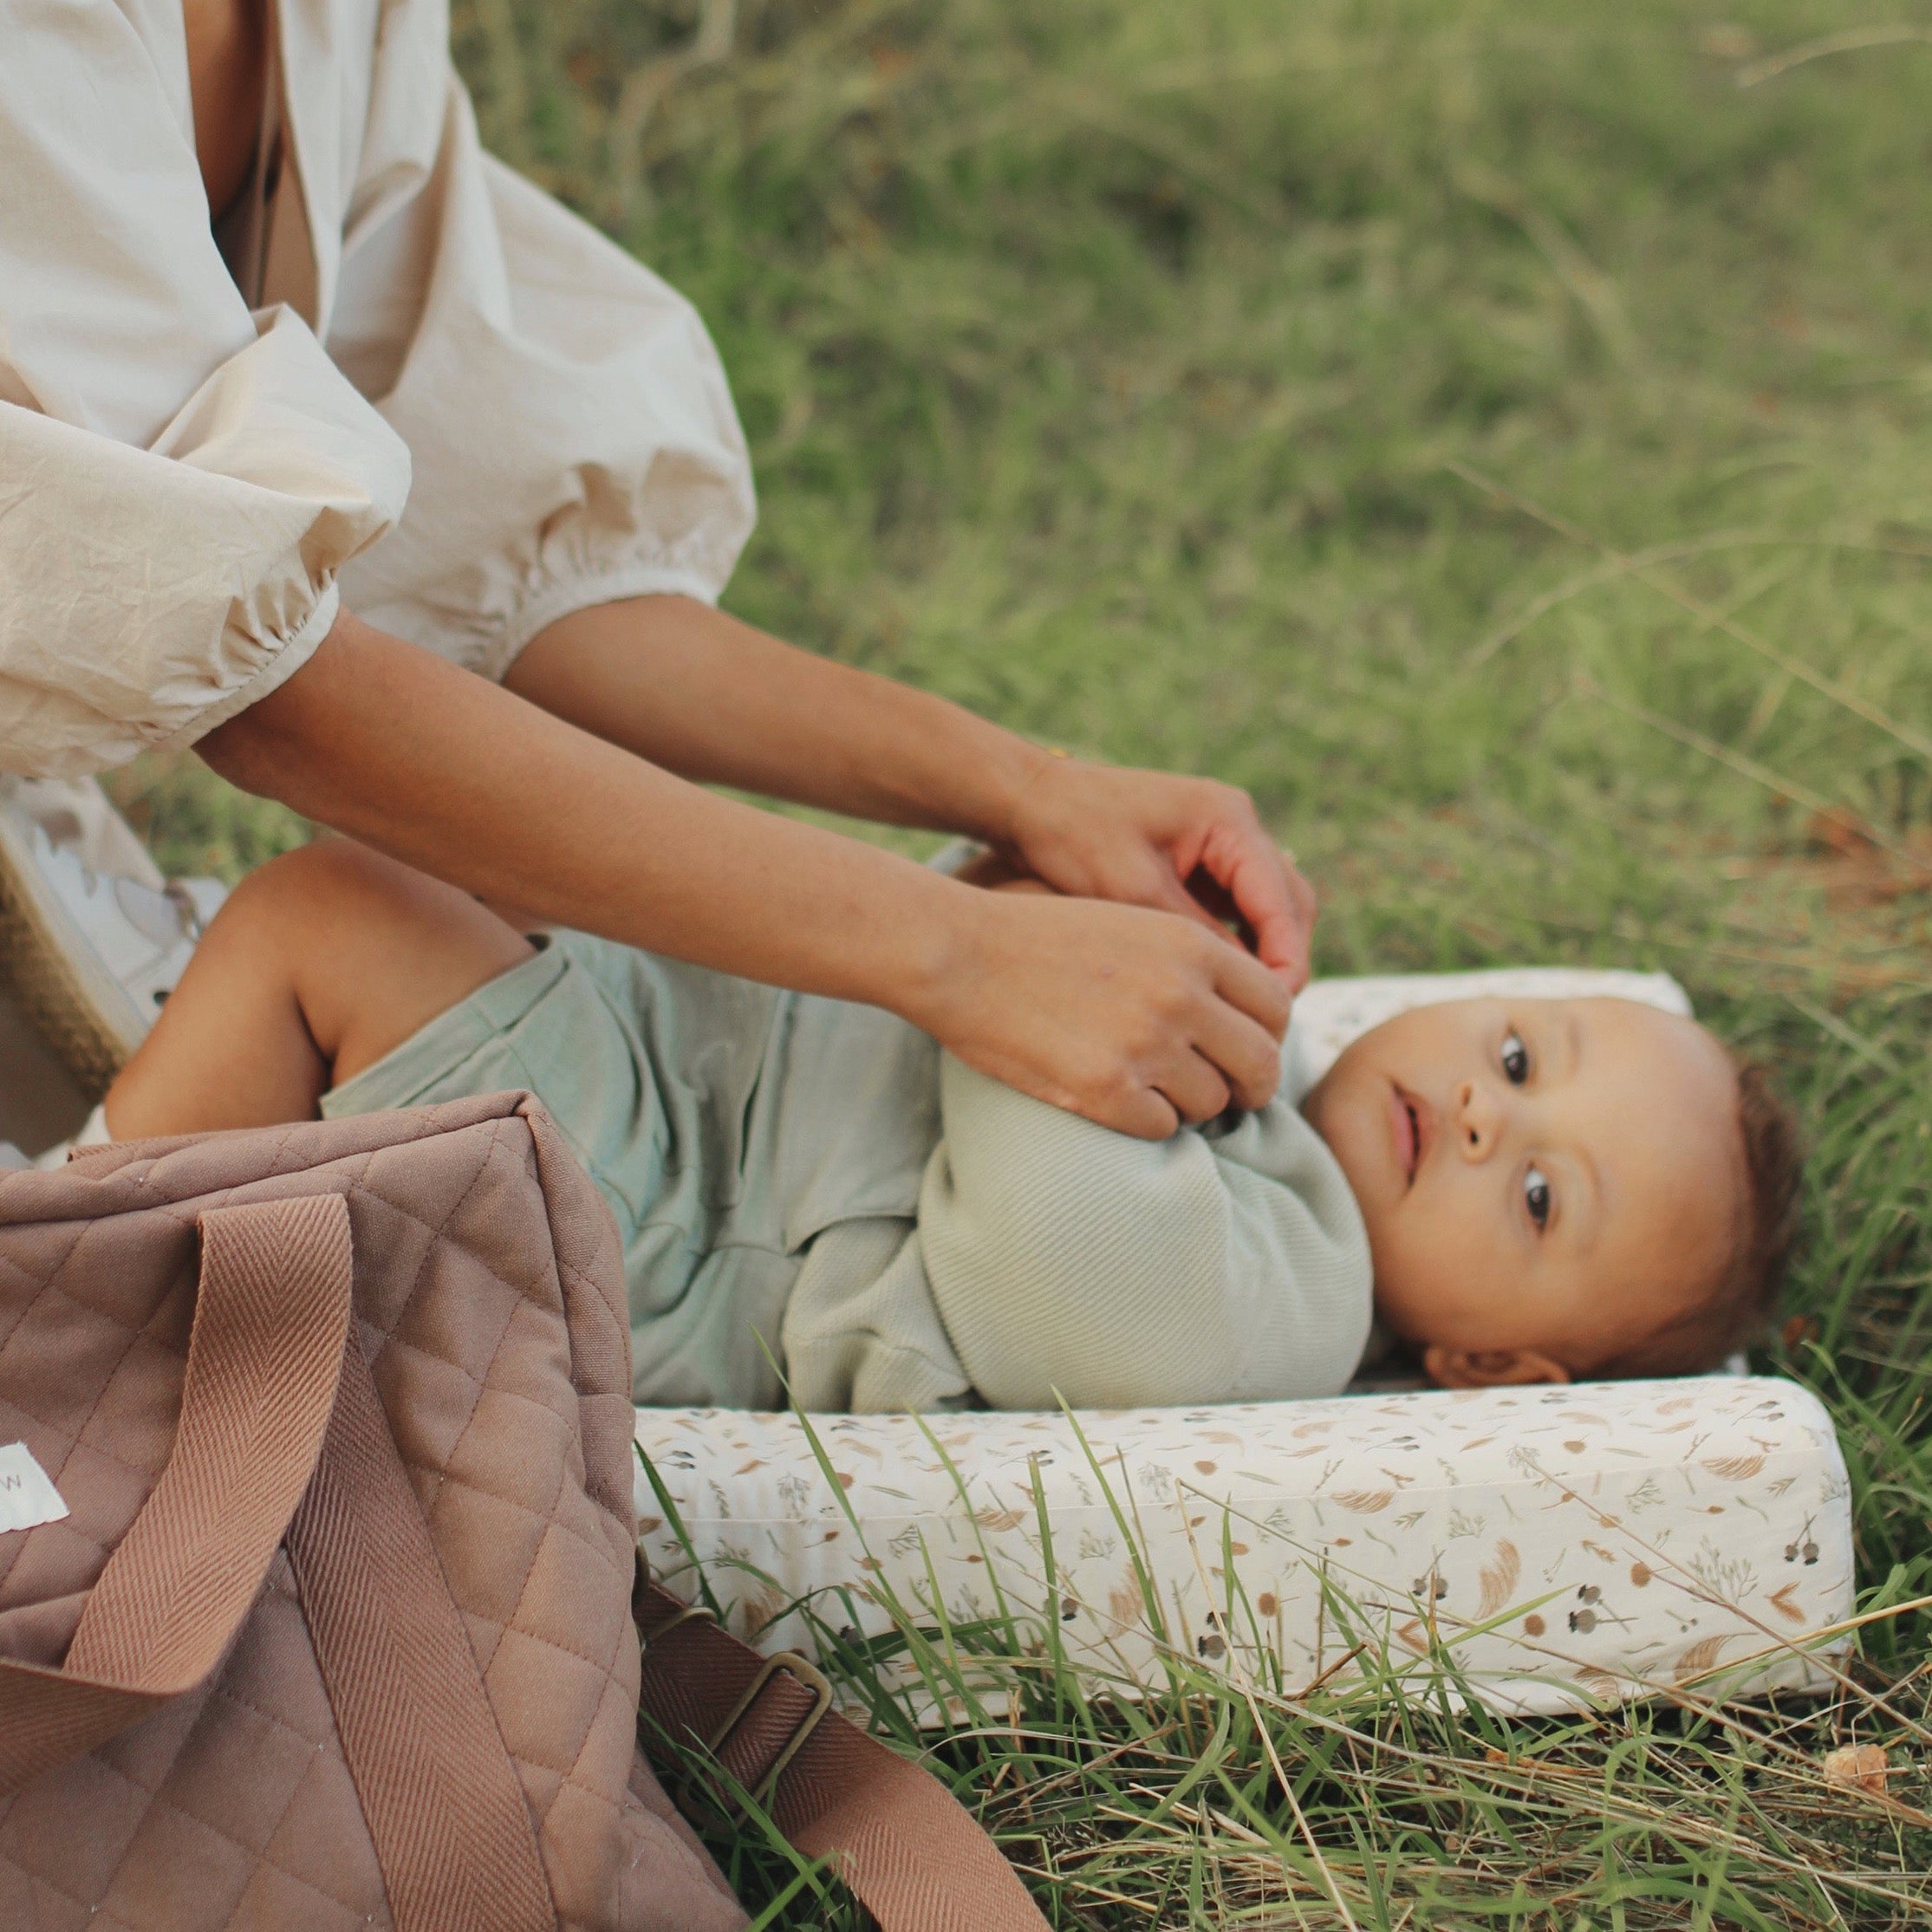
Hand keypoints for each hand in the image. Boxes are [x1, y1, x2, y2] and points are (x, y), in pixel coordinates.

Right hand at [915, 887, 1292, 1136]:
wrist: (960, 955)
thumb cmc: (1036, 938)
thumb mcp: (1131, 924)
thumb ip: (1189, 961)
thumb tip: (1239, 1013)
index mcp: (1193, 947)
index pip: (1277, 1004)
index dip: (1269, 1035)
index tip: (1246, 1049)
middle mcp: (1182, 995)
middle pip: (1261, 1064)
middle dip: (1251, 1087)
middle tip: (1229, 1096)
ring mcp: (1146, 1043)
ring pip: (1213, 1103)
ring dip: (1190, 1106)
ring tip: (1153, 1089)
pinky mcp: (1106, 1089)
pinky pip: (1163, 1129)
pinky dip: (1146, 1123)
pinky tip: (1117, 1100)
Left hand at [992, 756, 1316, 991]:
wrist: (1028, 802)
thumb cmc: (1074, 837)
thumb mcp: (1136, 893)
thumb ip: (1196, 937)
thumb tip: (1246, 988)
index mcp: (1228, 820)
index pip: (1282, 900)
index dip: (1285, 959)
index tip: (1274, 1009)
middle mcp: (1235, 825)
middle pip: (1288, 904)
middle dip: (1282, 960)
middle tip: (1265, 1017)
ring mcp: (1219, 842)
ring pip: (1267, 909)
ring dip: (1263, 955)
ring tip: (1244, 1009)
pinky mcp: (1198, 861)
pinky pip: (1235, 909)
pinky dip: (1234, 945)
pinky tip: (1216, 986)